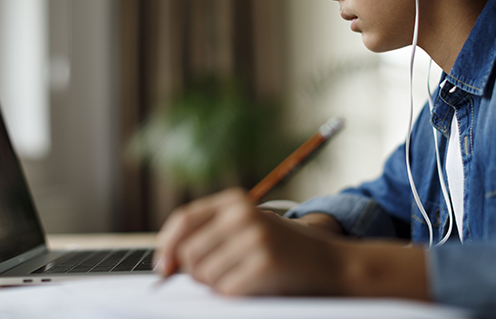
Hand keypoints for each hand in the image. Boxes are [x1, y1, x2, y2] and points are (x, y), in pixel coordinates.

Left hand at [153, 187, 344, 295]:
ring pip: (204, 275)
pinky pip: (225, 290)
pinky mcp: (263, 264)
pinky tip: (254, 286)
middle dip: (196, 273)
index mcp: (236, 201)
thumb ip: (211, 235)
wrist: (332, 264)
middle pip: (189, 252)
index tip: (163, 268)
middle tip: (221, 276)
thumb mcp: (248, 229)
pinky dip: (234, 295)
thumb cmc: (283, 250)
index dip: (167, 246)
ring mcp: (254, 238)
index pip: (184, 220)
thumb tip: (168, 261)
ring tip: (243, 278)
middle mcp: (243, 214)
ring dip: (217, 285)